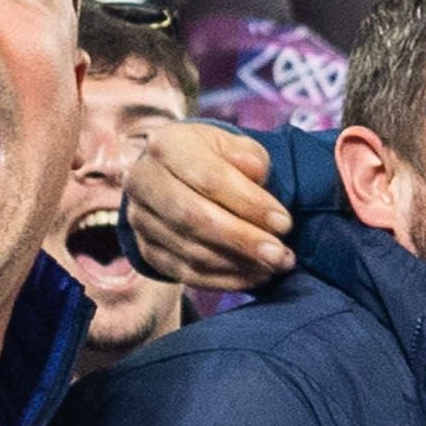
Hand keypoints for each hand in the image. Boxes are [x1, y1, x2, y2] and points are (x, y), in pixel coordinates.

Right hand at [124, 120, 291, 289]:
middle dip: (243, 240)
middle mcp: (144, 182)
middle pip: (195, 218)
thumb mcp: (230, 144)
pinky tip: (255, 277)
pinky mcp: (147, 250)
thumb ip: (247, 155)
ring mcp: (140, 220)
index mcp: (166, 145)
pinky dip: (224, 280)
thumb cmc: (210, 158)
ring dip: (238, 264)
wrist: (173, 177)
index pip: (210, 178)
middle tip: (280, 254)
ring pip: (191, 250)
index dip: (250, 203)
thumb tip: (254, 171)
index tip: (284, 223)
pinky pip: (186, 273)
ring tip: (275, 266)